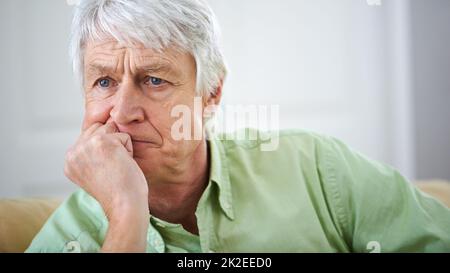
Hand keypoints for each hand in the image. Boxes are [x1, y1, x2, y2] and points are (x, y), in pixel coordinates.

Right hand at [64, 121, 148, 251]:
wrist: (124, 205)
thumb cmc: (117, 191)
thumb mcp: (94, 170)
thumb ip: (90, 151)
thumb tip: (104, 124)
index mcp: (69, 160)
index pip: (88, 136)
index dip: (105, 149)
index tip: (107, 169)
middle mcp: (73, 152)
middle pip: (99, 128)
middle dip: (112, 144)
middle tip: (113, 168)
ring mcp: (86, 146)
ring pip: (111, 129)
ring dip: (121, 146)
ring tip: (118, 166)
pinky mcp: (103, 142)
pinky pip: (124, 136)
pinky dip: (129, 150)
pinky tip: (123, 165)